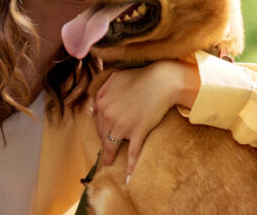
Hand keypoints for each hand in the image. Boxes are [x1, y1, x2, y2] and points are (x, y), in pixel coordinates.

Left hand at [93, 60, 199, 179]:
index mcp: (102, 103)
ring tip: (109, 165)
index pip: (97, 122)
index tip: (103, 136)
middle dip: (104, 143)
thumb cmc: (140, 77)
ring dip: (110, 157)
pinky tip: (128, 179)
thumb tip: (94, 107)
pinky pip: (132, 153)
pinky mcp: (138, 132)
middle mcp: (108, 115)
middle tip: (105, 151)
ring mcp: (123, 126)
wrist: (163, 81)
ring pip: (112, 146)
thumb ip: (102, 90)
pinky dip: (130, 167)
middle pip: (103, 135)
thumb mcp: (115, 78)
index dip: (101, 130)